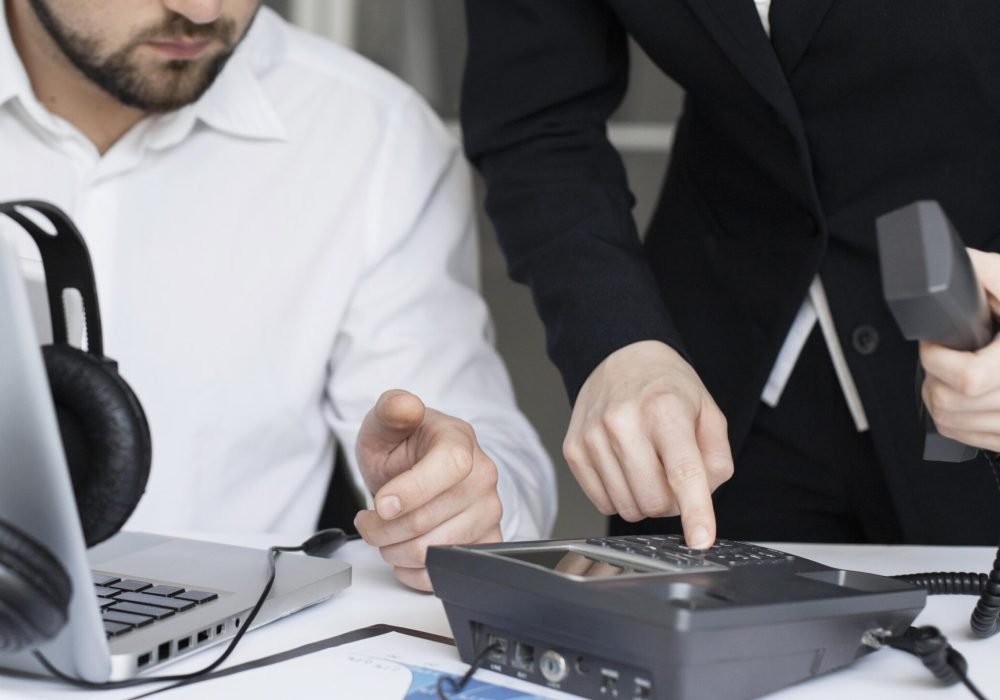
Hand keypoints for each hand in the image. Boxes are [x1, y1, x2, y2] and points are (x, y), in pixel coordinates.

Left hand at [353, 390, 502, 590]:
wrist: (418, 470)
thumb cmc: (403, 448)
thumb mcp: (385, 424)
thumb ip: (392, 411)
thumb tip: (405, 405)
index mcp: (460, 440)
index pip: (449, 467)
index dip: (410, 492)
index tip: (380, 503)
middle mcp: (483, 476)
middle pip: (428, 521)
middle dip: (383, 529)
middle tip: (369, 519)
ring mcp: (488, 513)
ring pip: (432, 552)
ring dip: (394, 550)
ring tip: (386, 533)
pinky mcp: (486, 543)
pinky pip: (445, 575)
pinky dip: (412, 571)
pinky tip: (403, 549)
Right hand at [563, 341, 732, 548]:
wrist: (620, 358)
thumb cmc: (667, 388)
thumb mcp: (708, 413)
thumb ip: (717, 459)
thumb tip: (702, 499)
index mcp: (664, 408)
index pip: (683, 472)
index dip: (695, 512)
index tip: (701, 540)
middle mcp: (623, 421)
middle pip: (654, 500)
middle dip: (671, 502)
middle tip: (672, 475)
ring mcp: (593, 436)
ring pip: (627, 506)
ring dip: (645, 500)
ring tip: (648, 467)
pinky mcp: (573, 449)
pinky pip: (602, 501)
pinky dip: (620, 495)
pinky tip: (625, 468)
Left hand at [920, 248, 999, 450]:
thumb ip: (984, 272)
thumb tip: (951, 264)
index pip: (969, 378)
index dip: (938, 359)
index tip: (936, 343)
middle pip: (950, 402)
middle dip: (933, 375)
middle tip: (944, 356)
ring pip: (950, 423)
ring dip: (938, 398)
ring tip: (953, 373)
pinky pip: (965, 438)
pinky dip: (953, 419)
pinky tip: (964, 396)